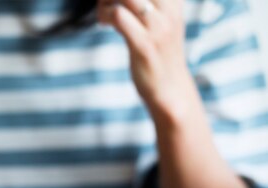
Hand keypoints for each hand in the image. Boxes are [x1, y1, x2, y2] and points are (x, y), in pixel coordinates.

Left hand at [98, 0, 195, 118]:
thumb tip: (122, 1)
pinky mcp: (143, 45)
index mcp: (174, 4)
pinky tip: (104, 24)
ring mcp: (157, 28)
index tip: (118, 1)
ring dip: (106, 1)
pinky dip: (105, 15)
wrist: (171, 90)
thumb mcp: (161, 23)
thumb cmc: (161, 56)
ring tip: (103, 14)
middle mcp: (168, 12)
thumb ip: (150, 7)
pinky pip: (118, 16)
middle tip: (104, 3)